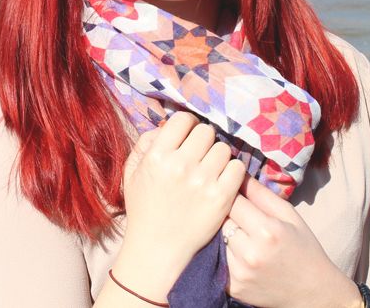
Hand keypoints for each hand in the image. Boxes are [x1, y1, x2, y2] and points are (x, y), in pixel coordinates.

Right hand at [112, 114, 245, 301]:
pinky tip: (221, 180)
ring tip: (210, 169)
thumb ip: (145, 142)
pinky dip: (232, 171)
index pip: (183, 120)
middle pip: (206, 131)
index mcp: (157, 156)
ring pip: (223, 148)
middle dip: (203, 140)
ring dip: (217, 156)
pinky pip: (238, 168)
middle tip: (199, 154)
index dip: (187, 124)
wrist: (157, 248)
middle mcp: (180, 165)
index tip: (188, 135)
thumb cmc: (143, 208)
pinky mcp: (221, 198)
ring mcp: (203, 182)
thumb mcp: (132, 172)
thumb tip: (167, 126)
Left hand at [224, 178, 360, 307]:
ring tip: (235, 232)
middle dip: (224, 213)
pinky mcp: (233, 287)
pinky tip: (234, 251)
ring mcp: (239, 272)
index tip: (231, 191)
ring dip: (221, 233)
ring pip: (216, 239)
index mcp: (267, 231)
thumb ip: (261, 193)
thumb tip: (237, 170)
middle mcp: (251, 253)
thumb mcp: (289, 216)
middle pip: (220, 220)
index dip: (230, 193)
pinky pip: (216, 261)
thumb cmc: (303, 248)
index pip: (232, 200)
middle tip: (232, 212)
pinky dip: (221, 253)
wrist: (312, 293)